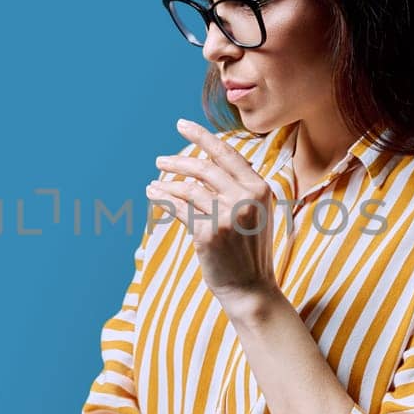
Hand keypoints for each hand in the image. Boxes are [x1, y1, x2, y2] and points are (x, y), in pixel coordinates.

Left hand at [146, 118, 283, 307]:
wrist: (251, 288)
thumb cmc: (250, 249)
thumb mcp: (255, 213)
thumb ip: (237, 188)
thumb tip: (203, 169)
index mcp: (260, 188)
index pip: (227, 154)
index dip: (202, 137)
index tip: (182, 125)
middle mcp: (245, 198)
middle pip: (204, 168)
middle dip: (177, 162)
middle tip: (160, 161)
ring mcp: (226, 216)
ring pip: (188, 188)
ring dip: (167, 183)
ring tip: (154, 182)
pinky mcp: (208, 233)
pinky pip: (179, 209)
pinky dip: (163, 199)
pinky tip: (154, 194)